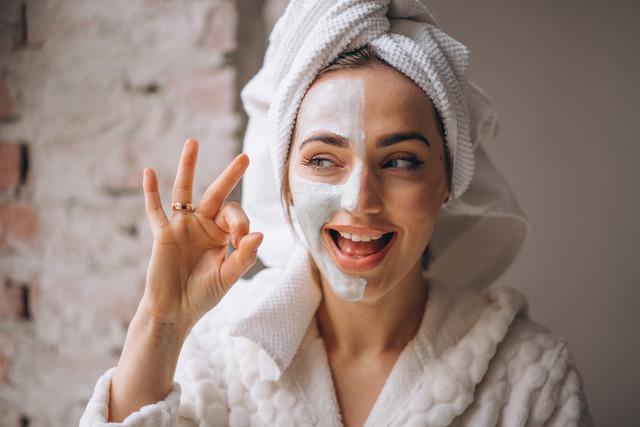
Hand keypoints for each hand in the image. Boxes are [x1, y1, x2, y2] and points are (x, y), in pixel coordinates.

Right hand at [140, 138, 261, 328]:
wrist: (174, 311)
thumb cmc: (203, 295)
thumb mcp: (228, 277)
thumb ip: (243, 257)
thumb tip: (258, 234)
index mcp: (222, 234)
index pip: (235, 216)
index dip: (242, 224)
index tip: (241, 242)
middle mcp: (203, 225)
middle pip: (217, 193)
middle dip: (231, 175)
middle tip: (245, 157)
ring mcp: (182, 226)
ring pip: (184, 190)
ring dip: (188, 167)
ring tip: (193, 142)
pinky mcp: (163, 233)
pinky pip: (155, 210)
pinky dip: (150, 192)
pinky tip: (148, 172)